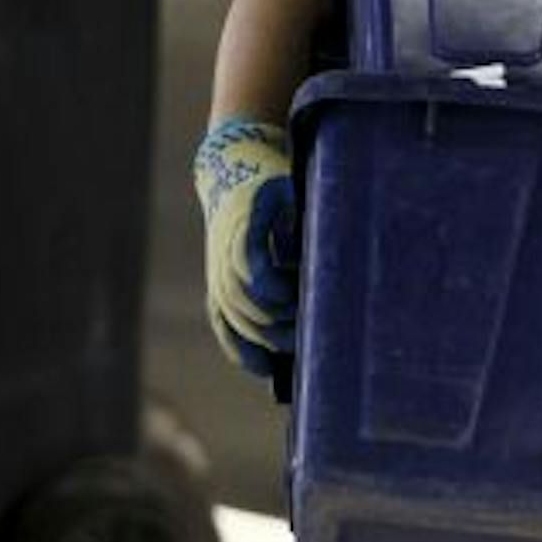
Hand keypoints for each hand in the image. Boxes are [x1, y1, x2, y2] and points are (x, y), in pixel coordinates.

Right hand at [193, 118, 298, 375]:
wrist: (233, 171)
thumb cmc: (271, 179)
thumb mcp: (288, 187)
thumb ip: (299, 215)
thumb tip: (319, 248)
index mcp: (242, 237)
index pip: (260, 279)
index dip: (286, 294)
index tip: (314, 303)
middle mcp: (225, 264)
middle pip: (252, 309)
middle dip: (285, 325)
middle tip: (322, 335)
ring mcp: (218, 279)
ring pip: (240, 323)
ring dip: (270, 341)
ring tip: (306, 353)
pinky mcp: (219, 290)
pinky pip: (226, 328)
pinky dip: (244, 351)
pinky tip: (267, 370)